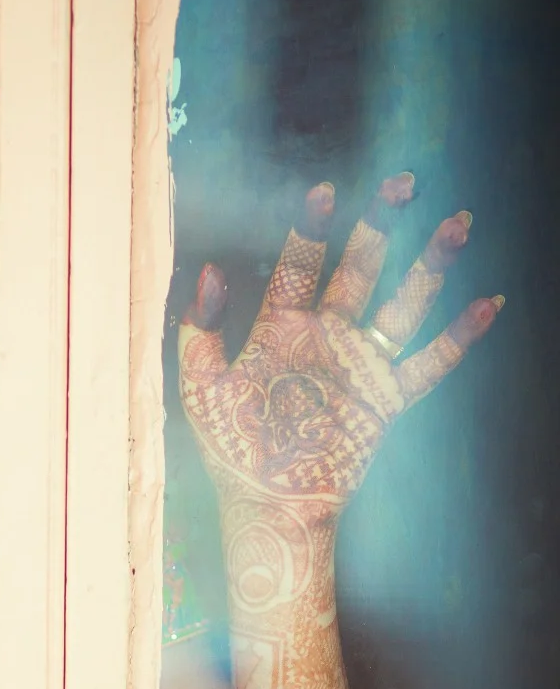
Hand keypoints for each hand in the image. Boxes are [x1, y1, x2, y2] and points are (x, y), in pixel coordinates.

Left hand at [178, 175, 501, 515]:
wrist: (268, 506)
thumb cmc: (230, 449)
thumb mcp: (200, 387)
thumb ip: (199, 329)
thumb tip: (209, 270)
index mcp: (282, 327)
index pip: (299, 264)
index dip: (310, 228)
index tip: (323, 191)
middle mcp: (327, 336)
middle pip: (361, 268)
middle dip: (381, 224)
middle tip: (403, 182)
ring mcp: (360, 365)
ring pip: (402, 304)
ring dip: (431, 265)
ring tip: (457, 222)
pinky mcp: (385, 400)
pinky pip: (429, 364)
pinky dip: (459, 337)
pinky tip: (488, 304)